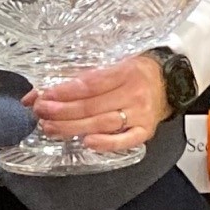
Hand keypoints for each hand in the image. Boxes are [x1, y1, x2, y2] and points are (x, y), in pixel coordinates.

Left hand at [25, 53, 168, 153]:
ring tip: (51, 128)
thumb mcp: (112, 65)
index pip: (89, 84)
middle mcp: (134, 92)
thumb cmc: (137, 73)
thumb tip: (37, 92)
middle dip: (62, 111)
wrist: (172, 83)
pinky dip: (106, 143)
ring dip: (73, 127)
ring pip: (102, 123)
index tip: (43, 96)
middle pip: (92, 106)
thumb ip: (78, 77)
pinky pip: (125, 140)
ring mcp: (141, 113)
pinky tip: (87, 142)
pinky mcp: (146, 131)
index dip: (63, 92)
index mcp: (125, 71)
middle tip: (41, 113)